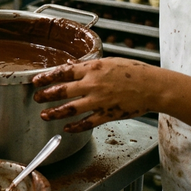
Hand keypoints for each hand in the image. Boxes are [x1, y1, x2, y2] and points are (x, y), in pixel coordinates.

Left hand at [32, 57, 159, 132]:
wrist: (154, 87)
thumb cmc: (134, 72)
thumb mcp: (108, 62)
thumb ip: (87, 66)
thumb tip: (69, 64)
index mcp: (92, 69)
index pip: (63, 72)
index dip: (47, 77)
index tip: (36, 81)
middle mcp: (93, 85)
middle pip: (62, 90)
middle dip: (46, 95)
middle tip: (36, 98)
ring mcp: (99, 101)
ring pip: (70, 108)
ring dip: (55, 112)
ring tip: (44, 115)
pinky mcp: (107, 115)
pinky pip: (87, 122)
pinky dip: (75, 126)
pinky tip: (66, 128)